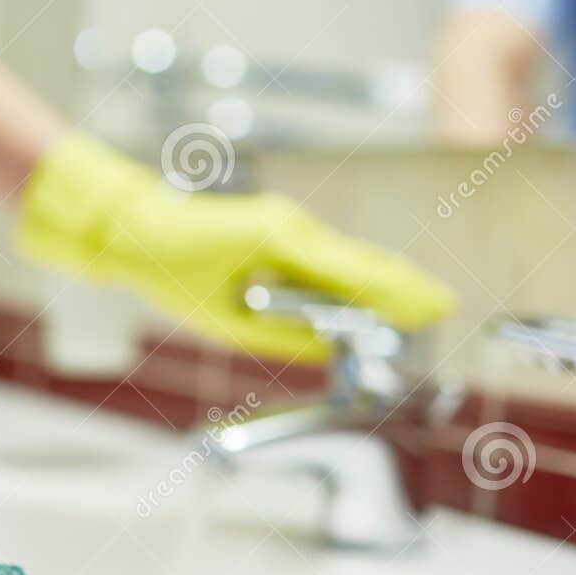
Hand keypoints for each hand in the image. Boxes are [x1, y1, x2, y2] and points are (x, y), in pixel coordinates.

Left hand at [16, 134, 455, 360]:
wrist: (135, 228)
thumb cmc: (170, 270)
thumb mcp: (225, 321)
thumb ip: (283, 337)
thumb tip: (329, 350)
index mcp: (280, 241)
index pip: (355, 273)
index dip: (398, 294)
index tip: (434, 307)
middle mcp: (291, 226)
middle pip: (361, 261)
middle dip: (401, 288)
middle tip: (440, 308)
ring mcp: (286, 224)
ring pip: (346, 259)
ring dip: (378, 286)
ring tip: (415, 310)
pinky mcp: (277, 229)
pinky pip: (324, 258)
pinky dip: (350, 279)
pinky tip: (368, 297)